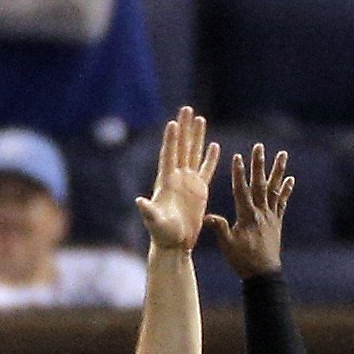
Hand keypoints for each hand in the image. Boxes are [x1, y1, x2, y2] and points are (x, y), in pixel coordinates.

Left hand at [136, 105, 219, 252]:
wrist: (174, 245)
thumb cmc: (162, 235)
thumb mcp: (155, 223)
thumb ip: (148, 211)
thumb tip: (139, 202)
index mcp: (166, 182)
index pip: (169, 155)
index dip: (171, 140)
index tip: (173, 122)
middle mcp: (177, 178)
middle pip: (181, 147)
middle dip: (184, 128)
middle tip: (186, 108)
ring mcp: (188, 183)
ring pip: (193, 154)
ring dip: (196, 137)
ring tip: (199, 118)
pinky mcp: (199, 191)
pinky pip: (206, 170)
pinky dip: (210, 158)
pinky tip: (214, 145)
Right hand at [204, 143, 293, 276]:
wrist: (264, 275)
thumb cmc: (243, 261)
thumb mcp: (228, 245)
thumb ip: (219, 228)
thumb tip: (206, 216)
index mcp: (247, 216)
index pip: (241, 190)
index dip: (238, 173)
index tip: (237, 157)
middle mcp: (261, 212)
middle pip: (259, 184)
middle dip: (259, 164)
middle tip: (259, 147)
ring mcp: (271, 216)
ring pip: (274, 189)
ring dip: (278, 171)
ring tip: (282, 154)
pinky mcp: (277, 222)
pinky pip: (282, 203)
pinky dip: (286, 191)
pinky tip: (290, 179)